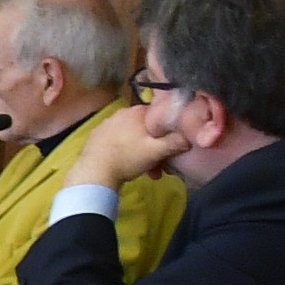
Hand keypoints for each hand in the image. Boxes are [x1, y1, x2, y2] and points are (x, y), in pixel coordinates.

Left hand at [65, 99, 189, 192]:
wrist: (93, 172)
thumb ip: (176, 143)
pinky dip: (128, 152)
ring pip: (134, 137)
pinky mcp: (97, 137)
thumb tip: (190, 137)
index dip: (170, 130)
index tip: (174, 145)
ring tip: (148, 172)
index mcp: (137, 111)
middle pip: (147, 129)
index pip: (161, 114)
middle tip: (161, 166)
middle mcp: (121, 113)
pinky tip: (129, 166)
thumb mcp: (157, 151)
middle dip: (157, 147)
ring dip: (144, 154)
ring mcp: (107, 124)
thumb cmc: (127, 158)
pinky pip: (119, 142)